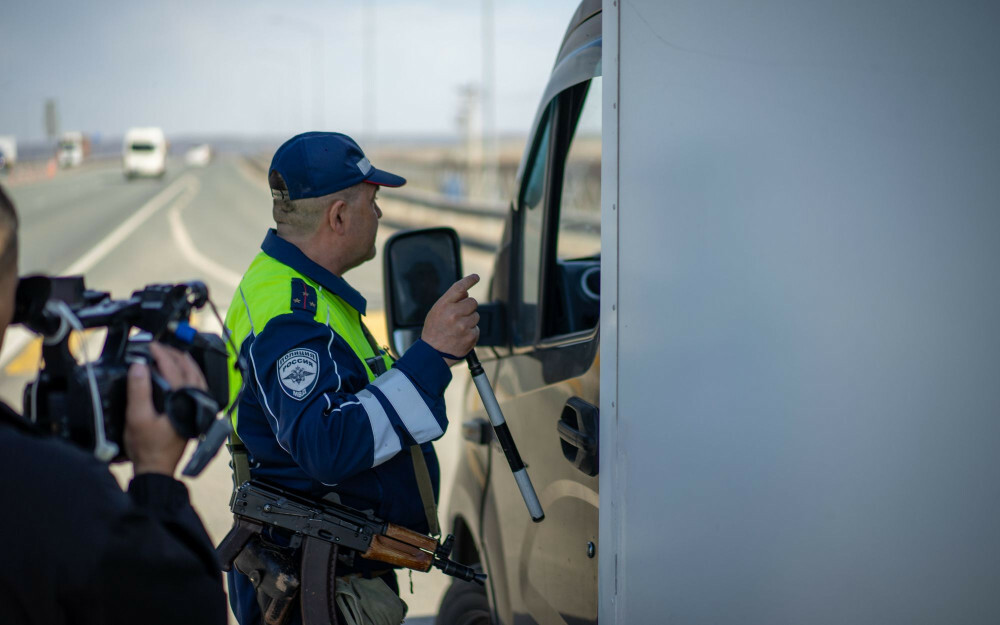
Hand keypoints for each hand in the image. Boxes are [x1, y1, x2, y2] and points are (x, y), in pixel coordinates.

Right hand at [125, 342, 207, 475]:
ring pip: (196, 376)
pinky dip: (190, 374)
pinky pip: (197, 386)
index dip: (160, 353)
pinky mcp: (195, 412)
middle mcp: (194, 400)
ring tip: (170, 354)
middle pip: (189, 368)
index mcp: (181, 399)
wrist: (157, 468)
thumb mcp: (136, 417)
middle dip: (173, 354)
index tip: (150, 345)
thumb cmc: (147, 446)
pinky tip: (181, 374)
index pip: (173, 367)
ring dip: (184, 363)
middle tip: (158, 347)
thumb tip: (139, 366)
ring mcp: (197, 406)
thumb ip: (139, 390)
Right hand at [421, 274, 480, 365]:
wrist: (432, 355)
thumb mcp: (435, 312)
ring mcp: (463, 325)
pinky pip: (477, 329)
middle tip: (459, 317)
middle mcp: (454, 314)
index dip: (469, 280)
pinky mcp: (471, 336)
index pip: (460, 288)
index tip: (475, 277)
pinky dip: (471, 332)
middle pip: (473, 302)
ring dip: (470, 321)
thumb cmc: (434, 332)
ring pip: (476, 316)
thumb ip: (450, 302)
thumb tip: (466, 293)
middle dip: (468, 308)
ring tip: (458, 329)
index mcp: (443, 305)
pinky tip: (461, 337)